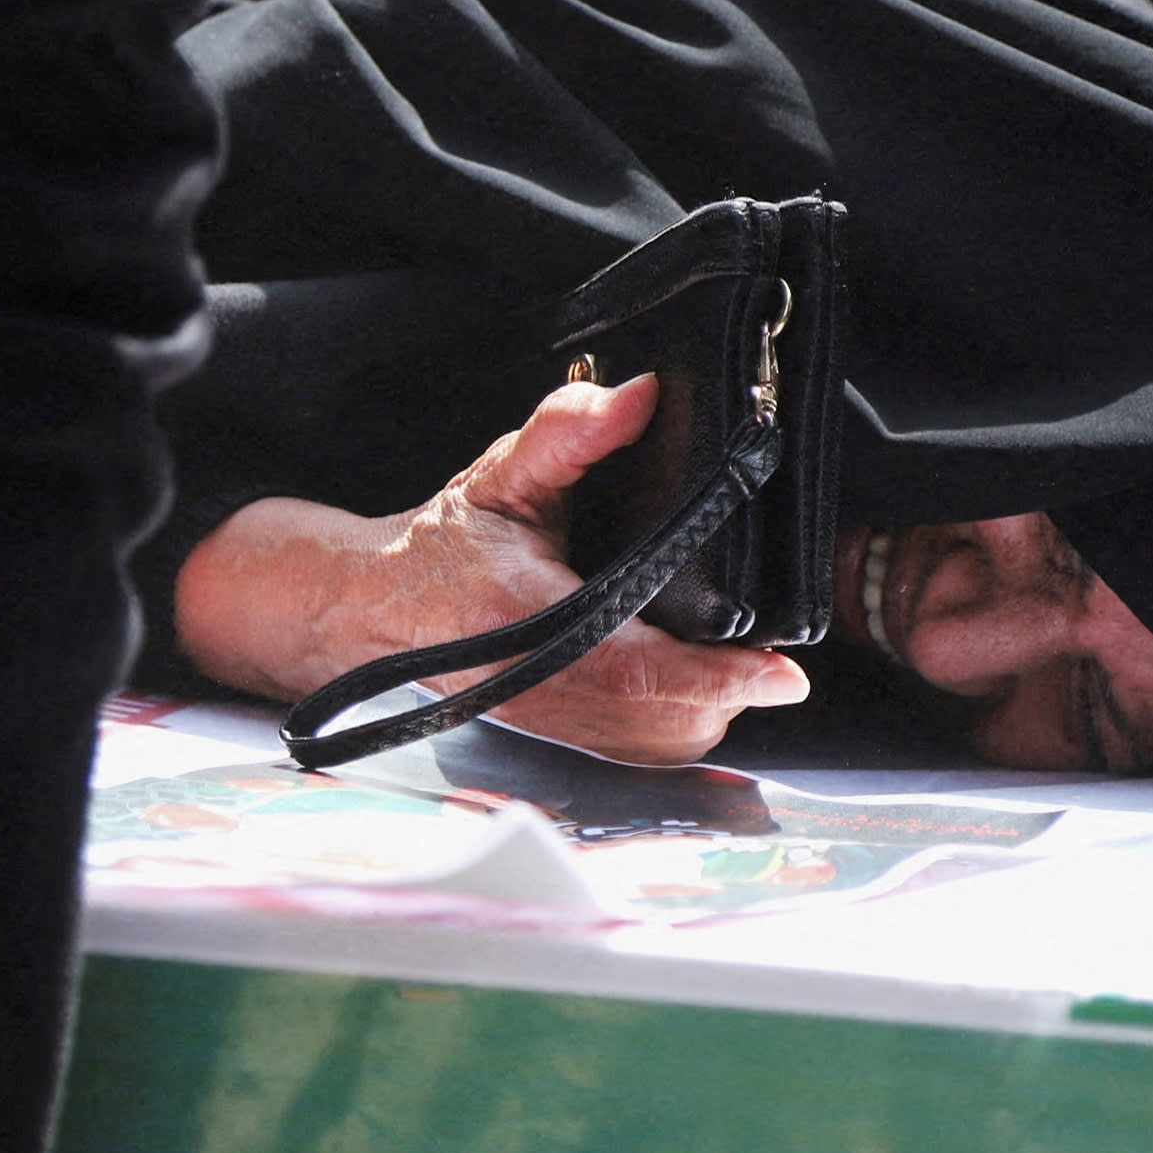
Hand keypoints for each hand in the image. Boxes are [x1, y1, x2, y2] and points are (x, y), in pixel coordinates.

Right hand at [173, 375, 809, 764]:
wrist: (373, 609)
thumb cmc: (442, 547)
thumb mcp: (500, 473)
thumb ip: (568, 432)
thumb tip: (638, 399)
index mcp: (522, 619)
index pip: (635, 663)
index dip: (715, 674)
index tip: (780, 673)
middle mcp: (539, 688)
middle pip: (667, 716)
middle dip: (729, 687)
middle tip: (767, 649)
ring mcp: (552, 724)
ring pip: (661, 744)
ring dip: (710, 709)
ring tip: (737, 665)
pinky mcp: (561, 741)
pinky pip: (641, 753)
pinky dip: (680, 725)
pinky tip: (694, 688)